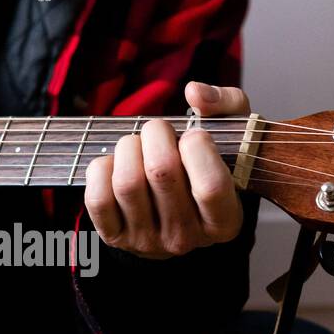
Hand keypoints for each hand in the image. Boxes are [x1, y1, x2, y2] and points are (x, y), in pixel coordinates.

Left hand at [83, 81, 247, 257]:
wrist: (182, 212)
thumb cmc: (208, 168)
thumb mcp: (234, 135)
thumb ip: (227, 104)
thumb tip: (195, 92)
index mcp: (224, 221)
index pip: (210, 186)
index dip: (198, 148)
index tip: (193, 134)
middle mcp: (186, 238)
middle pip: (161, 173)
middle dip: (156, 135)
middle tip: (159, 131)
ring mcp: (147, 241)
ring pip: (127, 182)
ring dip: (128, 148)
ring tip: (138, 144)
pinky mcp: (115, 237)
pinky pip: (98, 198)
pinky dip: (102, 169)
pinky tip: (117, 163)